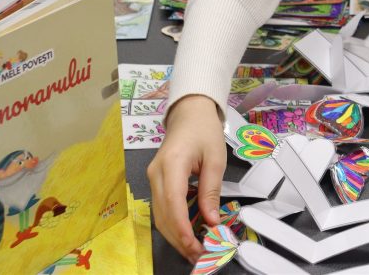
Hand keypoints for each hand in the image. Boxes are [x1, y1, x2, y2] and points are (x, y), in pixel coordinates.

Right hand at [147, 95, 225, 263]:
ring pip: (160, 215)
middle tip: (200, 256)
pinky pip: (162, 208)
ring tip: (195, 251)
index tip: (196, 246)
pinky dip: (173, 224)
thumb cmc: (204, 130)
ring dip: (176, 236)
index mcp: (172, 163)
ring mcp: (153, 178)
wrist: (189, 112)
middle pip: (163, 215)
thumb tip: (211, 220)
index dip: (183, 228)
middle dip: (180, 239)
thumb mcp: (216, 158)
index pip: (173, 203)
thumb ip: (211, 190)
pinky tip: (187, 234)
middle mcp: (156, 173)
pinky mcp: (156, 181)